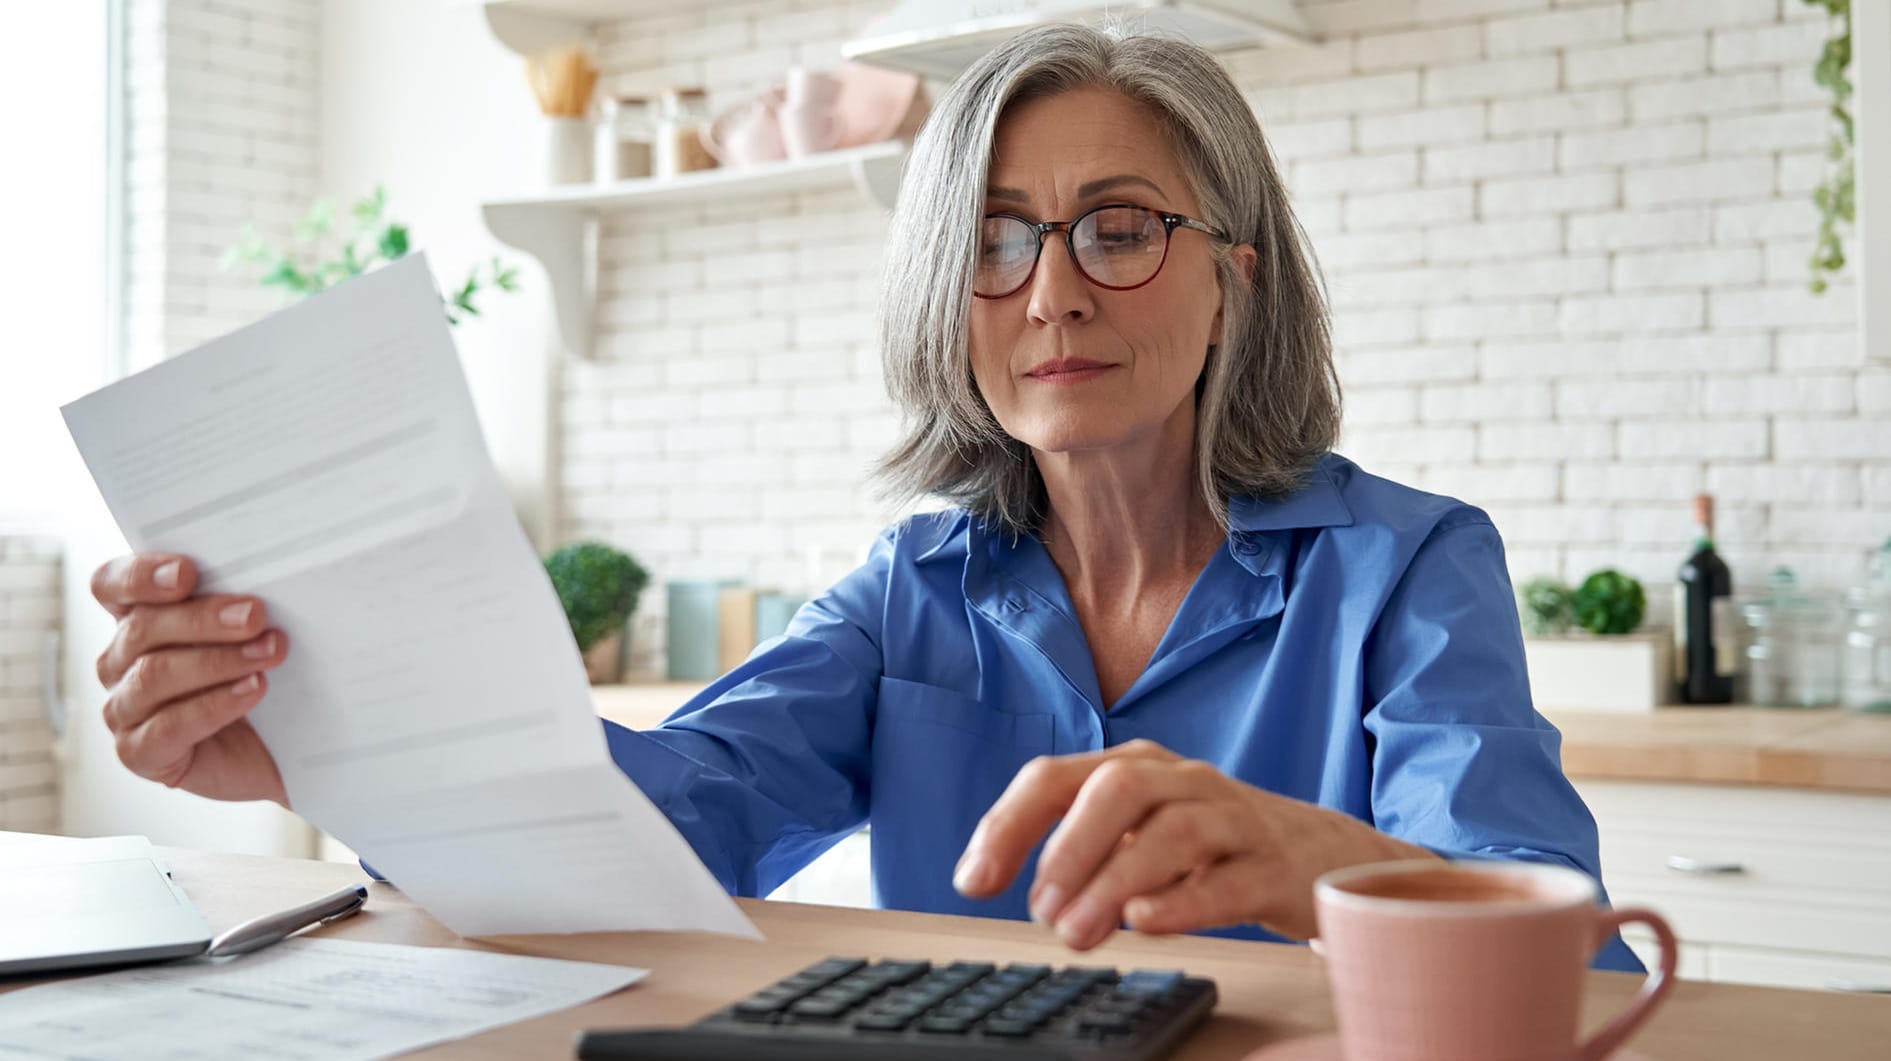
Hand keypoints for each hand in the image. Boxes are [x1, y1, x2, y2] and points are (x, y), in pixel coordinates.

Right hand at [90, 553, 289, 805]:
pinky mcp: (139, 753)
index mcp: (135, 620)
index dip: (140, 575)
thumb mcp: (247, 635)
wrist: (275, 750)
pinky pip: (167, 727)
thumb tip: (255, 588)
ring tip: (268, 653)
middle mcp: (119, 662)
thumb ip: (235, 606)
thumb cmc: (257, 678)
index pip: (111, 585)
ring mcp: (123, 710)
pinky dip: (215, 705)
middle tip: (255, 615)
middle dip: (204, 619)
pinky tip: (252, 690)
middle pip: (142, 628)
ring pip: (154, 676)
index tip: (187, 572)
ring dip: (217, 661)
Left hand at [951, 740, 1433, 948]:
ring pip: (1173, 831)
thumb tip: (1006, 884)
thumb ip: (1076, 849)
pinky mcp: (1274, 867)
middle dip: (1068, 847)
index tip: (972, 881)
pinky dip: (1183, 900)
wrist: (1321, 855)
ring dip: (1115, 882)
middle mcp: (1182, 781)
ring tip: (1078, 933)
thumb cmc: (1211, 844)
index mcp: (1136, 768)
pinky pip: (1229, 878)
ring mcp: (1233, 819)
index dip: (1008, 825)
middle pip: (1118, 788)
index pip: (1056, 777)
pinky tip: (1145, 922)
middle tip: (1039, 910)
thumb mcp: (1137, 831)